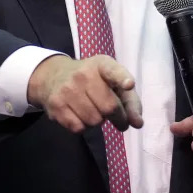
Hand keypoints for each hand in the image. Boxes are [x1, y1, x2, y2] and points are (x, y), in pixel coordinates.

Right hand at [27, 54, 142, 132]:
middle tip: (117, 118)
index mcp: (102, 65)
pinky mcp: (56, 105)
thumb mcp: (113, 83)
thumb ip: (130, 102)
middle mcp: (83, 74)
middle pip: (109, 107)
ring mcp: (67, 89)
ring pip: (94, 121)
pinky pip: (78, 128)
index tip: (129, 84)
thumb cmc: (93, 81)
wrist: (54, 75)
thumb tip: (138, 124)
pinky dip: (84, 127)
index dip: (122, 78)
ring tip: (94, 111)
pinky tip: (80, 115)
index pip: (113, 70)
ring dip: (99, 122)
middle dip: (118, 118)